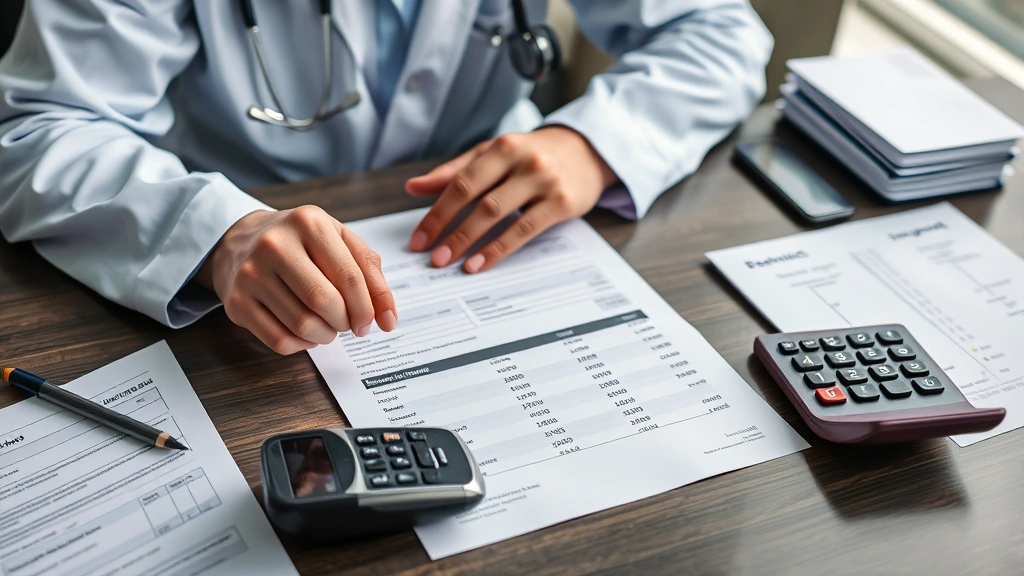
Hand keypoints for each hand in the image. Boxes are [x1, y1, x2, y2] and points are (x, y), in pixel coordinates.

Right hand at [195, 206, 396, 354]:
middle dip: (345, 322)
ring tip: (328, 326)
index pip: (349, 276)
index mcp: (308, 223)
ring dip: (325, 336)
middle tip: (348, 323)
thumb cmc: (301, 242)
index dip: (367, 308)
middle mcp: (275, 244)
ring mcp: (251, 274)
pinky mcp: (236, 302)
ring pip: (302, 325)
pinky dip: (301, 345)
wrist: (241, 240)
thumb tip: (388, 319)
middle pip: (324, 301)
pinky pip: (278, 340)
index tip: (371, 322)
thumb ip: (370, 274)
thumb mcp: (339, 241)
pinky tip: (305, 333)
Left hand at [405, 126, 617, 272]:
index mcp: (500, 148)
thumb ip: (454, 171)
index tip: (419, 238)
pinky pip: (524, 231)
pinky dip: (498, 249)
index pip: (461, 183)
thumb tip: (413, 187)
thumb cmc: (532, 155)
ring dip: (470, 241)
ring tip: (449, 261)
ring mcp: (544, 182)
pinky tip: (479, 263)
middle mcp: (523, 161)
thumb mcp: (493, 155)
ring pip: (499, 215)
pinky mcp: (561, 203)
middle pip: (478, 200)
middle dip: (450, 230)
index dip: (436, 213)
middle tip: (431, 256)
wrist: (586, 151)